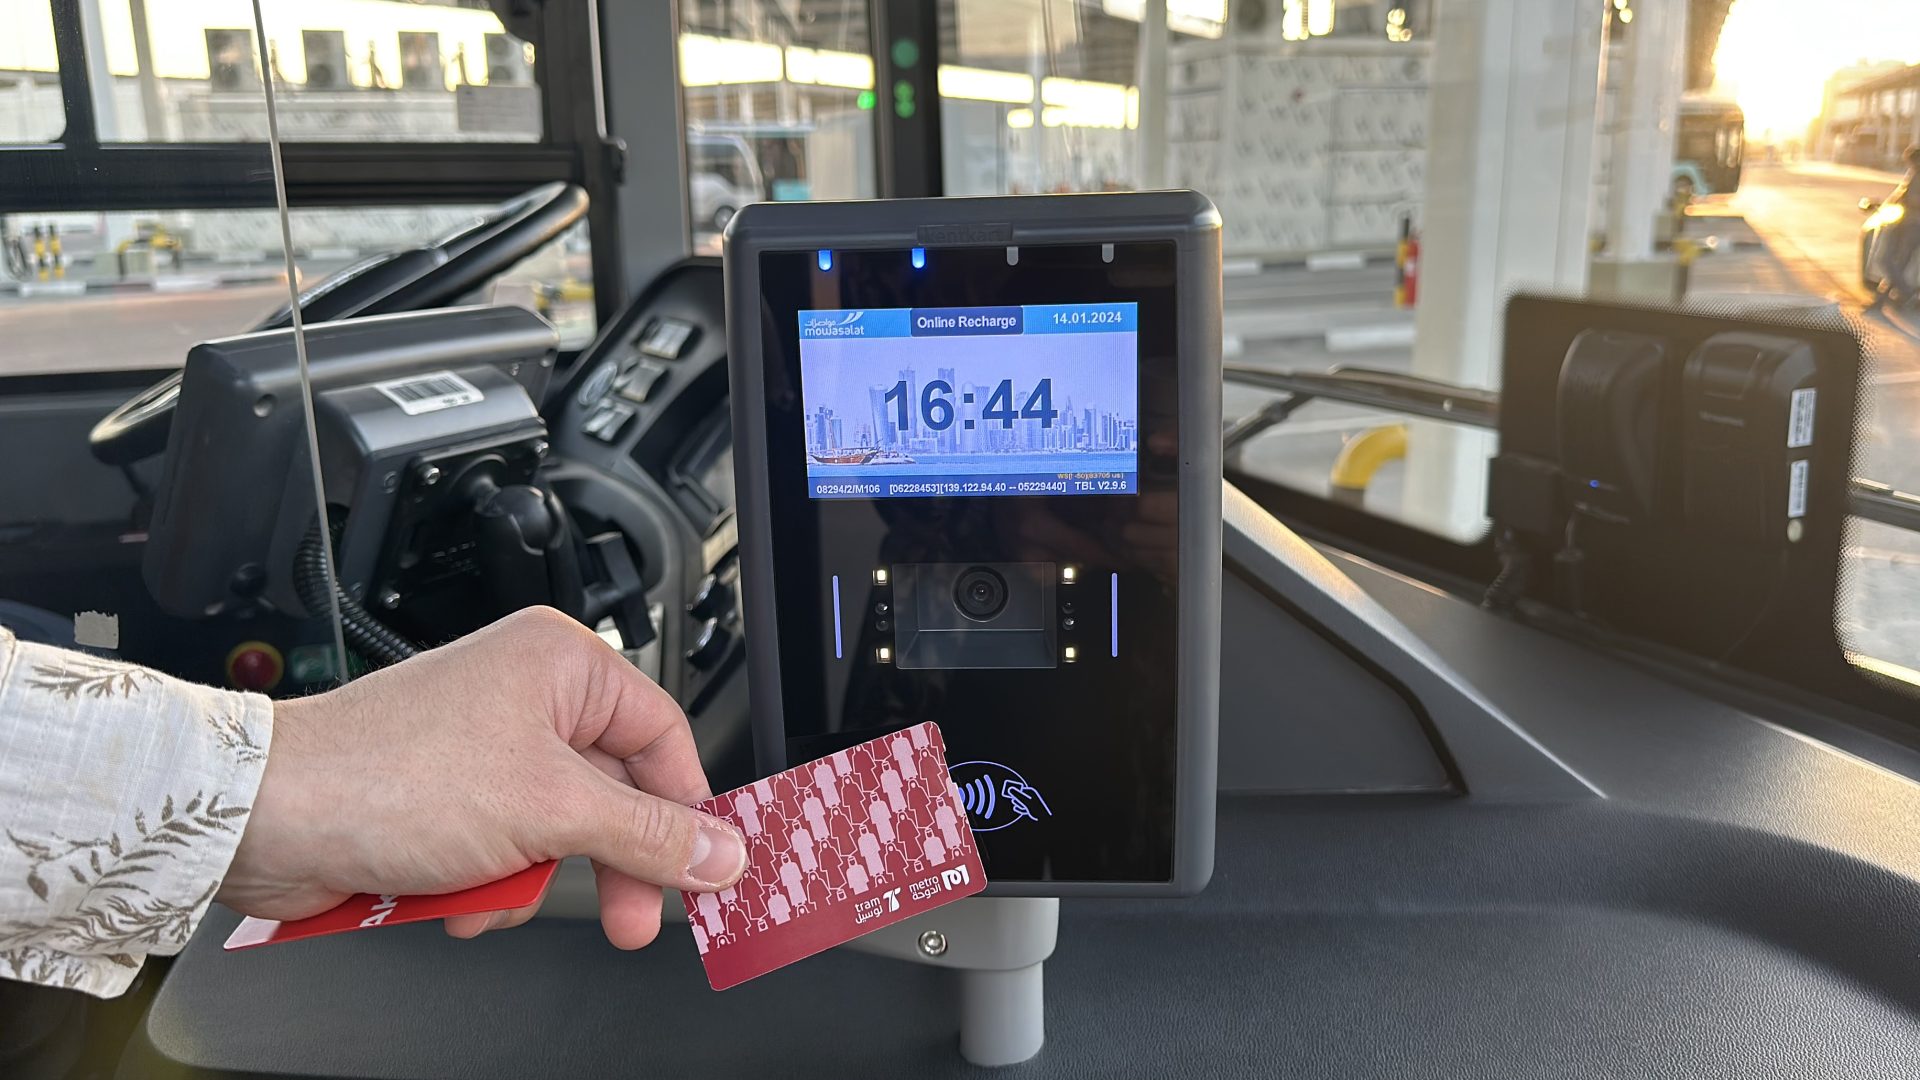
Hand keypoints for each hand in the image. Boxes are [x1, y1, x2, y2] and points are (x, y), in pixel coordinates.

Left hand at [221, 607, 746, 948]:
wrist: (269, 818)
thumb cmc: (387, 775)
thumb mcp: (550, 812)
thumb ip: (649, 835)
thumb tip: (720, 851)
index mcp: (562, 664)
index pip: (663, 735)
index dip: (687, 807)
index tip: (706, 867)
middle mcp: (526, 696)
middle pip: (614, 793)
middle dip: (611, 863)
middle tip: (633, 917)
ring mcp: (484, 748)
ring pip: (559, 833)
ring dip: (531, 879)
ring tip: (496, 892)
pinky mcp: (449, 798)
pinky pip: (506, 851)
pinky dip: (489, 886)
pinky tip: (457, 897)